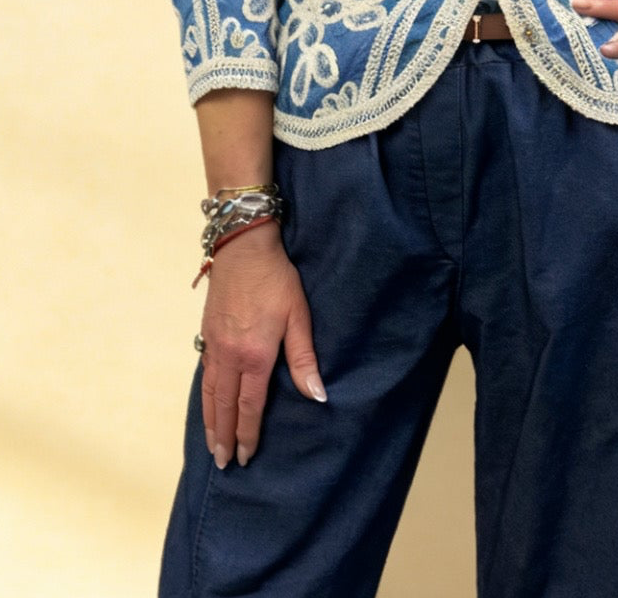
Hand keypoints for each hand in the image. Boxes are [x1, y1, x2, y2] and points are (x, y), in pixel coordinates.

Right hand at [198, 221, 326, 468]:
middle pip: (225, 406)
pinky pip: (204, 375)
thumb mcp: (299, 315)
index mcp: (255, 355)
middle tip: (224, 463)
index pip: (249, 405)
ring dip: (210, 422)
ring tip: (212, 445)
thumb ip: (304, 358)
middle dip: (225, 436)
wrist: (243, 247)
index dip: (248, 433)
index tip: (246, 456)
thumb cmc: (277, 279)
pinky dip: (204, 397)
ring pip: (210, 393)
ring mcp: (214, 345)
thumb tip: (318, 395)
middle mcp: (230, 356)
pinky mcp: (207, 334)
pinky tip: (208, 405)